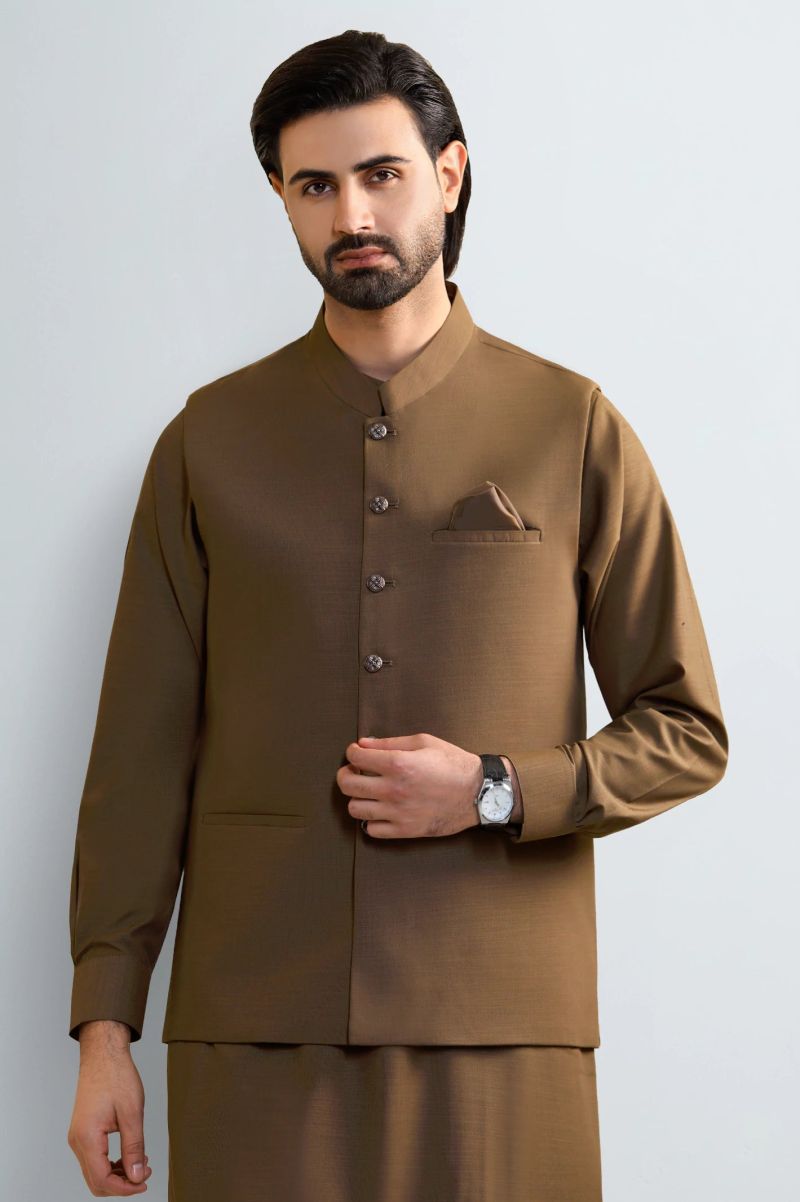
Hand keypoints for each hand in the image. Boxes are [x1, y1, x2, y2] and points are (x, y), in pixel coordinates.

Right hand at [67, 1020, 152, 1194]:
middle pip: (95, 1181)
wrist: (103, 1055)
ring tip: (140, 1162)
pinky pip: (94, 1158)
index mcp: (87, 1137)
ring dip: (117, 1174)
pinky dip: (111, 1163)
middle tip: (144, 1173)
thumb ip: (134, 1147)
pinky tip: (129, 1154)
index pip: (102, 1180)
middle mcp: (77, 1141)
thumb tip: (136, 1176)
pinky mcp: (83, 1131)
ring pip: (94, 1171)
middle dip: (121, 1184)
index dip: (124, 1188)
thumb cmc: (117, 1077)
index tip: (144, 1182)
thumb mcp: (132, 1113)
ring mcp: (78, 1137)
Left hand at [336, 732, 484, 837]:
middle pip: (347, 785)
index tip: (356, 753)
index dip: (352, 752)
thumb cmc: (453, 764)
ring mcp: (397, 813)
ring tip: (367, 792)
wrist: (477, 792)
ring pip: (355, 809)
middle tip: (354, 771)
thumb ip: (390, 743)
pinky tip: (379, 810)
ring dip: (357, 798)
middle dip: (346, 774)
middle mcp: (393, 790)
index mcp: (397, 764)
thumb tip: (363, 744)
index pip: (355, 758)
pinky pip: (371, 830)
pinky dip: (370, 820)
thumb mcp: (424, 742)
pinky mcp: (405, 830)